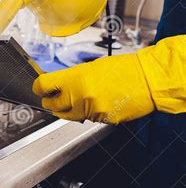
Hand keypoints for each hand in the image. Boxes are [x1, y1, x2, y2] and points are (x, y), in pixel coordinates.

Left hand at [32, 54, 154, 123]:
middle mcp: (79, 96)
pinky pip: (86, 119)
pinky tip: (96, 103)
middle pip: (51, 105)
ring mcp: (90, 110)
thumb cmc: (124, 69)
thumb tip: (58, 84)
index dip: (38, 87)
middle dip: (51, 101)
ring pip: (68, 116)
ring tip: (80, 98)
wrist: (149, 80)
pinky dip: (87, 114)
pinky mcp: (101, 120)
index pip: (42, 86)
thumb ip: (72, 78)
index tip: (38, 88)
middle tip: (55, 96)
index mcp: (74, 78)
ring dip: (69, 109)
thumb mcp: (91, 67)